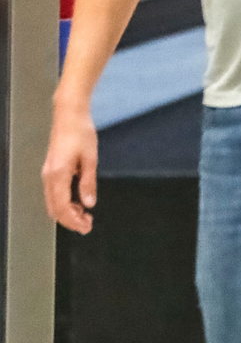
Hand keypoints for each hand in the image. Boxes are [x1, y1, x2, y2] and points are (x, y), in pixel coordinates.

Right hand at [42, 100, 98, 233]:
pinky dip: (64, 203)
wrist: (69, 115)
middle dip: (70, 221)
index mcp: (58, 175)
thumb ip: (88, 183)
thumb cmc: (81, 133)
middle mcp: (49, 176)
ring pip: (52, 203)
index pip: (62, 207)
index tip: (87, 227)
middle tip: (87, 226)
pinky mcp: (51, 170)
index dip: (74, 221)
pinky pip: (53, 194)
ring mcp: (48, 173)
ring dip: (67, 213)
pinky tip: (78, 203)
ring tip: (85, 216)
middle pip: (54, 209)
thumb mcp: (90, 159)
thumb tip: (89, 203)